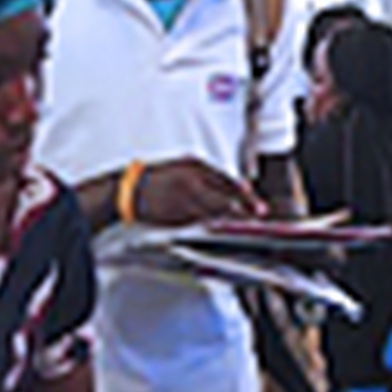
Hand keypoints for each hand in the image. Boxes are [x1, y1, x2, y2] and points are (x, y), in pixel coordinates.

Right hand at [134, 159, 261, 225]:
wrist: (132, 190)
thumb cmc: (159, 178)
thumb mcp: (182, 167)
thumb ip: (205, 175)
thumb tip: (228, 188)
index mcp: (194, 166)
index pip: (225, 178)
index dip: (241, 189)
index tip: (252, 196)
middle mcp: (193, 181)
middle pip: (225, 195)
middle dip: (245, 204)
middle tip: (259, 212)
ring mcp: (187, 199)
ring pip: (217, 209)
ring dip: (233, 216)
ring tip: (247, 220)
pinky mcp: (181, 214)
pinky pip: (203, 218)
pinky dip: (214, 221)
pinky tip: (222, 224)